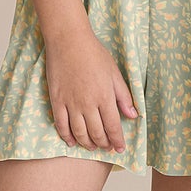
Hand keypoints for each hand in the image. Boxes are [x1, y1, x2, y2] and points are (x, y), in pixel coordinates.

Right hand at [44, 26, 138, 152]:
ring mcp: (71, 103)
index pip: (113, 127)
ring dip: (87, 143)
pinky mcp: (57, 101)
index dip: (117, 141)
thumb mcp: (115, 73)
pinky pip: (61, 125)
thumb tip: (133, 115)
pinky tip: (71, 142)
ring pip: (79, 132)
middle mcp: (88, 104)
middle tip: (107, 148)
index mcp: (105, 97)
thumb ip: (124, 96)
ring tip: (92, 147)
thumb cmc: (94, 54)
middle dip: (103, 144)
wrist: (69, 41)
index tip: (120, 148)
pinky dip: (66, 136)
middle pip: (96, 133)